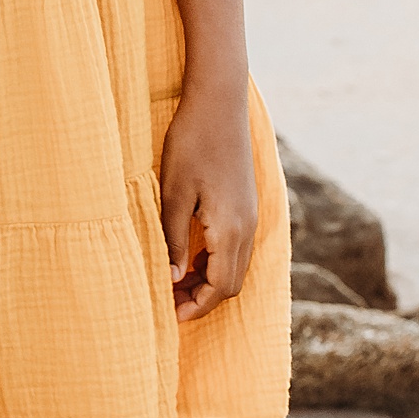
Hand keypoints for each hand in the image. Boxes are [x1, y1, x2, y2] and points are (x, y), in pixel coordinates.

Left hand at [158, 81, 257, 321]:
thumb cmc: (190, 142)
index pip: (220, 288)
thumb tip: (173, 280)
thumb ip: (174, 239)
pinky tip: (189, 253)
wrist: (218, 102)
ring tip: (174, 280)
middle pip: (232, 284)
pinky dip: (215, 260)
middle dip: (202, 298)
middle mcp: (247, 227)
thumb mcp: (173, 193)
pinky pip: (236, 246)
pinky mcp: (246, 203)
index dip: (196, 306)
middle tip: (168, 300)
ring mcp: (250, 215)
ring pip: (235, 266)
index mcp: (231, 229)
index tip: (169, 315)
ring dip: (208, 279)